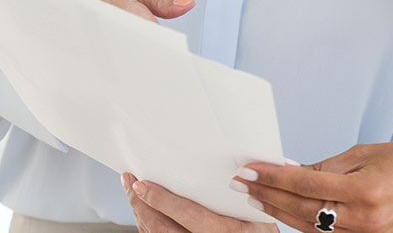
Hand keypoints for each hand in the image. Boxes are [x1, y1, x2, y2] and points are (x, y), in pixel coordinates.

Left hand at [122, 173, 275, 232]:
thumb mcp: (262, 215)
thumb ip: (246, 192)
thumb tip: (237, 165)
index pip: (187, 215)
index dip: (160, 199)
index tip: (143, 184)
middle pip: (161, 228)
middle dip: (140, 204)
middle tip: (130, 182)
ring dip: (140, 213)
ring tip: (132, 193)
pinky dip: (148, 225)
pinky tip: (145, 212)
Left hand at [235, 139, 392, 232]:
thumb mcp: (362, 154)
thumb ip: (324, 167)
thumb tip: (290, 171)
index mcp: (364, 189)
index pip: (305, 184)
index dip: (273, 177)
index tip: (250, 169)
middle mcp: (364, 217)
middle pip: (303, 210)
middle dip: (268, 195)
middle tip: (242, 183)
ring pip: (311, 227)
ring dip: (280, 212)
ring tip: (256, 198)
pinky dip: (304, 224)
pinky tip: (285, 213)